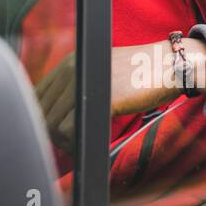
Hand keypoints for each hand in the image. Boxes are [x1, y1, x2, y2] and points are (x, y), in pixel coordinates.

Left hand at [33, 37, 205, 152]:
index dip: (42, 118)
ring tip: (80, 142)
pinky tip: (90, 141)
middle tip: (70, 141)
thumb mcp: (102, 74)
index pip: (37, 95)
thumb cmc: (140, 76)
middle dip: (51, 132)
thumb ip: (79, 88)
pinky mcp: (101, 99)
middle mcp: (73, 69)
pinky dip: (77, 142)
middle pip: (42, 112)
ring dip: (63, 140)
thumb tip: (57, 119)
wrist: (168, 67)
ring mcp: (85, 83)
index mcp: (71, 63)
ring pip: (52, 124)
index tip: (56, 131)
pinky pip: (72, 130)